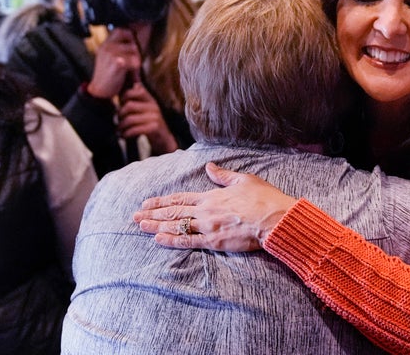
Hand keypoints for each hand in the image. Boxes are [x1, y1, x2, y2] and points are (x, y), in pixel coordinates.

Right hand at [87, 28, 141, 98]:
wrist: (99, 91)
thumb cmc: (108, 76)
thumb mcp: (110, 58)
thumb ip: (119, 49)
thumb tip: (136, 39)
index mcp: (105, 44)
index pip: (122, 30)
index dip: (130, 38)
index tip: (132, 48)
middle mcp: (107, 46)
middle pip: (133, 43)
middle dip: (135, 54)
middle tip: (130, 65)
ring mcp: (111, 53)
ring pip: (136, 53)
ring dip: (136, 63)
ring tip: (129, 71)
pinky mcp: (117, 62)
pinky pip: (136, 62)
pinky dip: (135, 70)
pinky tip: (128, 75)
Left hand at [118, 81, 176, 153]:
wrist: (164, 140)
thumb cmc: (150, 124)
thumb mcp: (145, 110)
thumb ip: (137, 99)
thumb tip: (133, 83)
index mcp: (151, 100)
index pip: (137, 91)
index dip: (125, 95)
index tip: (121, 104)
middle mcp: (154, 107)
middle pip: (129, 105)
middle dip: (120, 114)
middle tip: (118, 120)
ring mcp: (155, 117)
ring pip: (130, 119)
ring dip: (121, 126)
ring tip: (119, 130)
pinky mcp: (154, 128)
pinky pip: (135, 129)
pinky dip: (126, 134)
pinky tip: (124, 136)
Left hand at [133, 162, 295, 250]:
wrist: (274, 217)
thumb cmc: (264, 198)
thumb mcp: (244, 180)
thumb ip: (224, 175)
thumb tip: (210, 166)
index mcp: (212, 196)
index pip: (181, 198)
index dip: (162, 201)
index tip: (147, 202)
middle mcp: (206, 210)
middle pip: (174, 212)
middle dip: (153, 213)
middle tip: (135, 216)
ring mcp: (208, 226)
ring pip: (177, 226)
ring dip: (157, 226)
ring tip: (140, 225)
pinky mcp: (214, 241)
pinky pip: (189, 242)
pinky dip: (172, 240)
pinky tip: (159, 239)